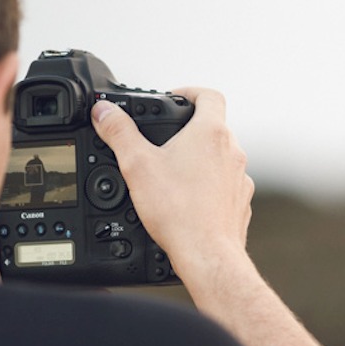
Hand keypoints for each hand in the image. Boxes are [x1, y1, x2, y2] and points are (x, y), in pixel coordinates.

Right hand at [91, 87, 253, 280]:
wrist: (206, 253)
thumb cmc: (178, 211)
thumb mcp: (137, 165)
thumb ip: (119, 133)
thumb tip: (105, 112)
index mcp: (210, 133)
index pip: (209, 95)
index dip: (190, 92)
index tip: (175, 98)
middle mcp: (231, 152)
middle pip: (214, 127)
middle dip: (190, 130)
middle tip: (166, 139)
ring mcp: (240, 178)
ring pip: (221, 157)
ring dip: (200, 159)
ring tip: (173, 172)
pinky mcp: (239, 202)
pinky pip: (225, 185)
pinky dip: (209, 186)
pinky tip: (188, 199)